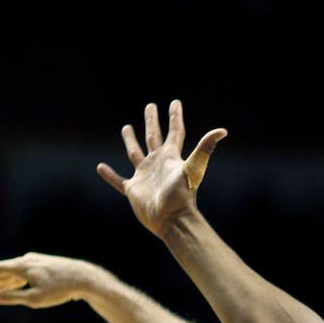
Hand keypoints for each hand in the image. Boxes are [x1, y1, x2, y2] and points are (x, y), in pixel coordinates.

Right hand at [0, 253, 108, 307]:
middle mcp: (27, 261)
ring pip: (12, 273)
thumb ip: (13, 297)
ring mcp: (35, 262)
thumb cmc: (60, 289)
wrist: (84, 278)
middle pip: (2, 271)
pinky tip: (7, 286)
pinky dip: (13, 281)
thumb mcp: (35, 298)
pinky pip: (22, 274)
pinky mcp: (43, 267)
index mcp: (23, 267)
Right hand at [97, 100, 226, 237]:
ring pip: (135, 153)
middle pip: (153, 137)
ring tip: (127, 128)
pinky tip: (100, 167)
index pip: (174, 132)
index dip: (175, 117)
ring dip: (130, 141)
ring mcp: (144, 176)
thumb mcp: (194, 168)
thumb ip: (205, 149)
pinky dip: (109, 175)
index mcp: (170, 156)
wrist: (171, 219)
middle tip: (150, 106)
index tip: (175, 102)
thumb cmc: (182, 195)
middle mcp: (157, 163)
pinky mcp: (133, 190)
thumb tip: (223, 131)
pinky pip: (118, 180)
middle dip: (152, 121)